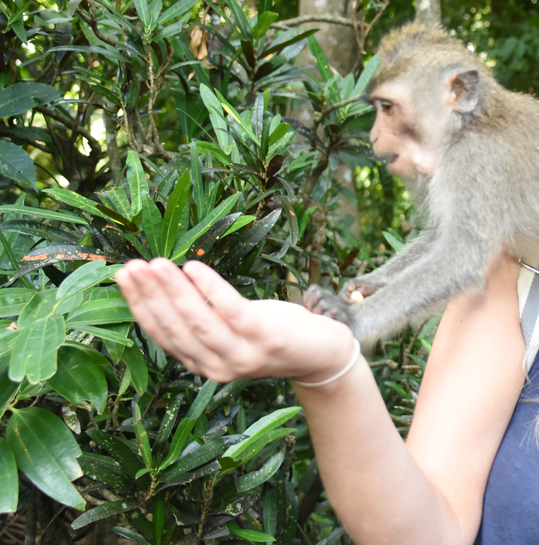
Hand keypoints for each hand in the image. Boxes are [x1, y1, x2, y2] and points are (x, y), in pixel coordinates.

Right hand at [116, 258, 357, 383]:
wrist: (322, 354)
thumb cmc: (271, 334)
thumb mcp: (230, 330)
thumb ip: (201, 319)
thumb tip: (163, 284)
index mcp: (202, 364)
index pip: (162, 334)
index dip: (140, 306)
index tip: (123, 276)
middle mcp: (217, 366)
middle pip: (176, 328)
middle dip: (150, 295)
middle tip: (132, 266)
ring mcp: (242, 355)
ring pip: (199, 321)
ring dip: (173, 291)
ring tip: (156, 264)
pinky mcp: (266, 339)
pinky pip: (232, 311)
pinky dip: (210, 289)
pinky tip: (193, 268)